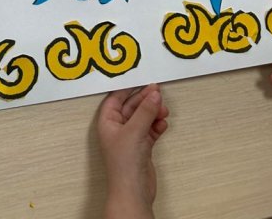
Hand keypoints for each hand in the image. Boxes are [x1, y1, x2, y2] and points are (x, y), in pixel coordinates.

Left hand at [97, 84, 168, 216]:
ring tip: (164, 110)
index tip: (141, 78)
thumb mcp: (134, 131)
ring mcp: (131, 138)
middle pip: (132, 106)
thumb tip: (154, 93)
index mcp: (107, 122)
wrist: (133, 193)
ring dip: (153, 112)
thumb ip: (145, 111)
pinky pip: (150, 129)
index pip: (116, 98)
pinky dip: (157, 125)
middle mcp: (118, 128)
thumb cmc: (124, 164)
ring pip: (143, 117)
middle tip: (158, 91)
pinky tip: (163, 123)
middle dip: (145, 99)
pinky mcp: (142, 147)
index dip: (128, 88)